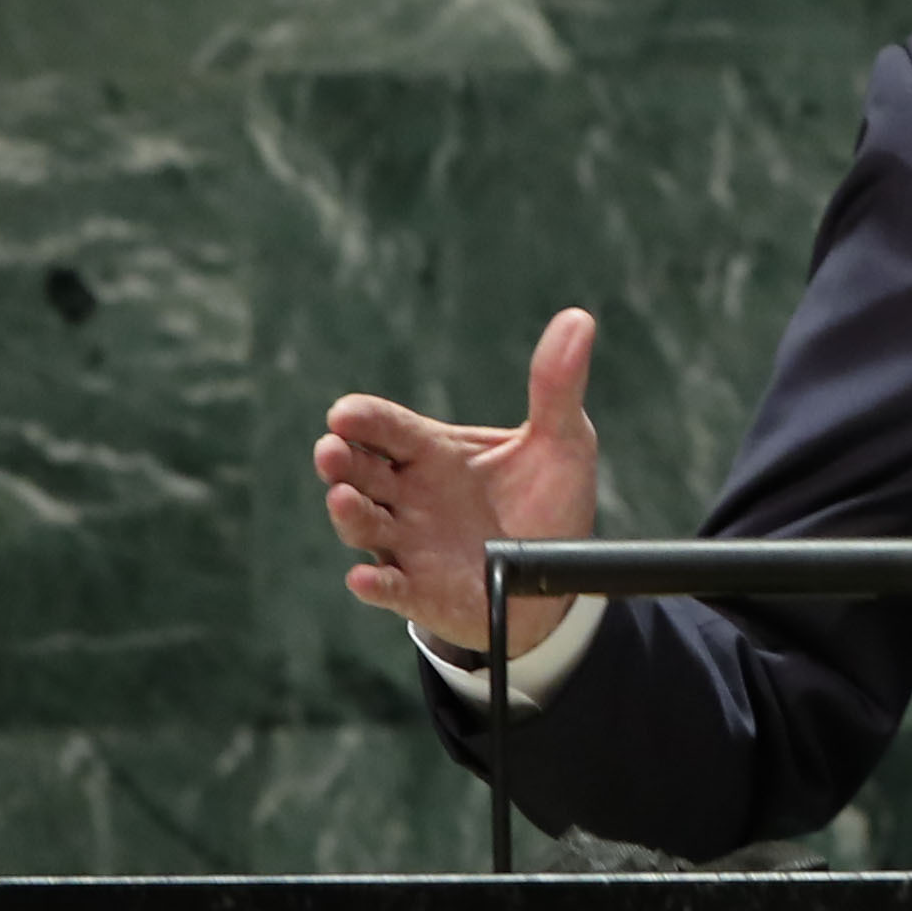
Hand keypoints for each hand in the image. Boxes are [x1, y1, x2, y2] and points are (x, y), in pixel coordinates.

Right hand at [316, 309, 600, 654]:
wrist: (553, 579)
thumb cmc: (547, 503)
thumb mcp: (562, 442)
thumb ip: (558, 387)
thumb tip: (580, 319)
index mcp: (431, 453)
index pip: (386, 428)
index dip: (363, 419)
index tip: (346, 413)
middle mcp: (408, 496)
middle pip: (359, 472)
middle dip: (341, 461)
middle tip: (331, 451)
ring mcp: (408, 544)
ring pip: (363, 525)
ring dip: (349, 514)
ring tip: (342, 500)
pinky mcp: (420, 591)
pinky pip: (390, 588)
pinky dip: (375, 584)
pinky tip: (366, 579)